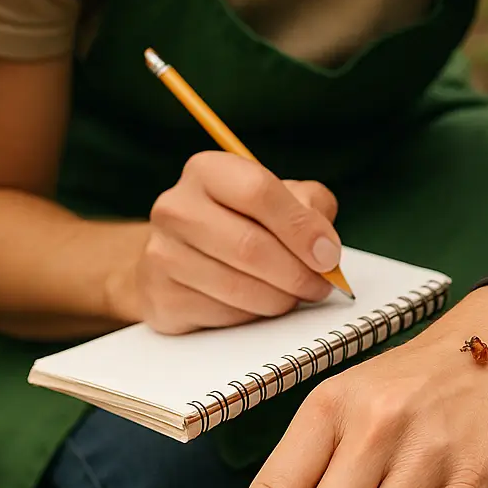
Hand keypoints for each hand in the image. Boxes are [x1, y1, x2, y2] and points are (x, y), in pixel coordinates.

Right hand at [115, 150, 343, 333]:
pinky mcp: (160, 296)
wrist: (181, 255)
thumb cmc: (244, 221)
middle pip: (248, 246)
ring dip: (279, 299)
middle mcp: (175, 207)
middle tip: (319, 286)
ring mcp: (160, 253)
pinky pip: (220, 315)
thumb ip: (311, 209)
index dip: (301, 228)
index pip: (258, 192)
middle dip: (296, 274)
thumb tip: (324, 248)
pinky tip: (257, 304)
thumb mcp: (283, 198)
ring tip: (293, 295)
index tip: (327, 255)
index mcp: (208, 171)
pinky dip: (251, 316)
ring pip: (237, 287)